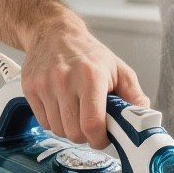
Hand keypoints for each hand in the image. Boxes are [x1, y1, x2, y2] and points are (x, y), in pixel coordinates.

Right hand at [20, 19, 148, 148]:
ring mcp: (45, 84)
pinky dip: (54, 122)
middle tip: (90, 125)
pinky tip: (62, 107)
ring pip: (58, 130)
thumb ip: (134, 96)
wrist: (54, 33)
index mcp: (91, 76)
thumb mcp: (118, 69)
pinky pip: (43, 123)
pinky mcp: (30, 88)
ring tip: (76, 112)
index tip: (103, 138)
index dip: (100, 139)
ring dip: (69, 129)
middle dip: (85, 136)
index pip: (92, 124)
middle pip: (73, 132)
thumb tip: (143, 120)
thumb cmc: (88, 53)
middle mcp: (65, 80)